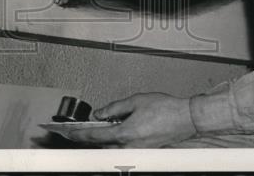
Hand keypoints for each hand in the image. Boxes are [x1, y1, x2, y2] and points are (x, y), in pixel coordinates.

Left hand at [65, 93, 195, 147]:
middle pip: (101, 145)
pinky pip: (121, 148)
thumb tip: (99, 114)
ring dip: (100, 139)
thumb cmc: (165, 109)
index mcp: (125, 133)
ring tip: (90, 130)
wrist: (185, 119)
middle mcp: (129, 146)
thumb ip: (114, 108)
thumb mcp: (136, 101)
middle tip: (74, 132)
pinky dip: (113, 141)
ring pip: (111, 148)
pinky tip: (112, 131)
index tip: (68, 133)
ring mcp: (136, 151)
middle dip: (87, 138)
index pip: (95, 135)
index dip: (78, 134)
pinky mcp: (142, 151)